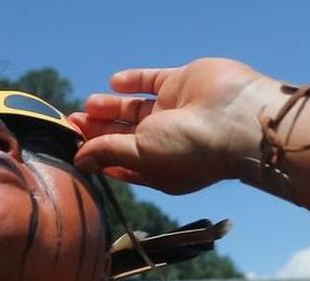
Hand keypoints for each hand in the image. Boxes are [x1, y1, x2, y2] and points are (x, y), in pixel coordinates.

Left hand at [70, 58, 279, 194]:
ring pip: (136, 109)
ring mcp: (176, 113)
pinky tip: (113, 82)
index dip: (98, 156)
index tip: (73, 148)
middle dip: (98, 130)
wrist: (235, 118)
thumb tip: (79, 159)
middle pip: (125, 135)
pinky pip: (152, 81)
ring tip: (88, 105)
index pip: (122, 164)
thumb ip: (107, 152)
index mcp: (160, 169)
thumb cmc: (190, 149)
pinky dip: (133, 81)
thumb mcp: (140, 155)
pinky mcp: (182, 84)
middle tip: (73, 121)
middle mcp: (168, 143)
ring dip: (111, 107)